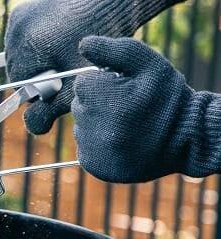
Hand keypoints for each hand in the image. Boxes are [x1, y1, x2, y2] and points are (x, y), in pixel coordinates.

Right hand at [5, 0, 181, 133]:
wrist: (109, 7)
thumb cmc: (100, 50)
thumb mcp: (79, 85)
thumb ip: (53, 109)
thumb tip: (33, 128)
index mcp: (29, 46)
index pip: (20, 85)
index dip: (41, 89)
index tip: (62, 82)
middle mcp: (18, 29)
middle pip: (16, 70)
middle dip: (36, 75)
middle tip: (63, 68)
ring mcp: (18, 19)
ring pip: (16, 56)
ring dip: (34, 60)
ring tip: (60, 54)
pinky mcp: (21, 13)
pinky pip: (19, 40)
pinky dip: (33, 46)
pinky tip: (54, 42)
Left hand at [72, 36, 218, 182]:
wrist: (186, 138)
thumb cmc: (167, 97)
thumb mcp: (148, 64)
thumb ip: (114, 50)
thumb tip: (84, 45)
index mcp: (102, 99)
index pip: (82, 83)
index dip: (104, 83)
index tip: (125, 90)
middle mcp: (93, 127)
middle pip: (80, 105)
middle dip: (99, 103)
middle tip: (127, 108)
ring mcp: (92, 149)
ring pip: (81, 127)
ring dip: (98, 124)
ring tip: (127, 126)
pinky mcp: (94, 165)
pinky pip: (85, 147)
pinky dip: (99, 144)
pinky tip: (122, 142)